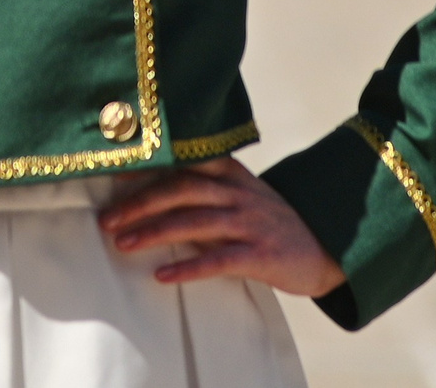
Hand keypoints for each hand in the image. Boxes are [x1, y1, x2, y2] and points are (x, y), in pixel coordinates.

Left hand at [96, 157, 345, 297]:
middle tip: (107, 219)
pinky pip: (219, 260)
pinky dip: (188, 266)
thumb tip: (150, 196)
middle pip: (182, 189)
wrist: (328, 246)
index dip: (148, 166)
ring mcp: (251, 222)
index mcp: (232, 174)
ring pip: (195, 221)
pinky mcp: (262, 255)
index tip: (113, 174)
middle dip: (140, 202)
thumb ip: (206, 190)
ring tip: (123, 243)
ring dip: (154, 232)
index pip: (184, 162)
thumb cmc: (271, 221)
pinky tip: (162, 274)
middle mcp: (240, 193)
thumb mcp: (243, 194)